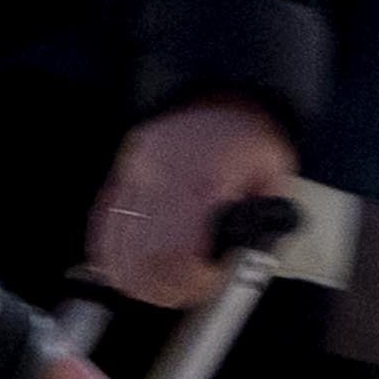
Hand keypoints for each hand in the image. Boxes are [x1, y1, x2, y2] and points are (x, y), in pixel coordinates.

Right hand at [89, 97, 294, 305]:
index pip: (178, 254)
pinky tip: (132, 268)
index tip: (208, 282)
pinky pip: (104, 224)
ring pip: (117, 248)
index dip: (191, 283)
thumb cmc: (247, 134)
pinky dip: (113, 255)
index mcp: (202, 180)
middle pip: (142, 259)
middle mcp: (160, 178)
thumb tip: (251, 256)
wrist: (217, 89)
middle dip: (165, 289)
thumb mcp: (275, 171)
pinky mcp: (120, 175)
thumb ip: (266, 216)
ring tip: (164, 283)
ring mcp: (134, 176)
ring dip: (138, 279)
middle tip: (187, 289)